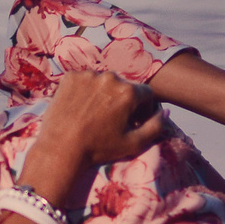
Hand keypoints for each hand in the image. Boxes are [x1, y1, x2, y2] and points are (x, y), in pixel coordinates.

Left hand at [41, 70, 168, 170]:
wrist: (61, 148)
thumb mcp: (134, 144)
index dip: (143, 109)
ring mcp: (88, 75)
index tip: (134, 121)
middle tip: (111, 120)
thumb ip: (156, 126)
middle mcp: (111, 77)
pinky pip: (84, 80)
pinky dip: (84, 91)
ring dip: (103, 94)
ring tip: (93, 114)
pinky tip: (80, 108)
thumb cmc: (99, 148)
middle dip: (122, 101)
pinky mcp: (70, 76)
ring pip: (103, 82)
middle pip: (124, 86)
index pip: (146, 93)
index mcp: (129, 92)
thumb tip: (164, 111)